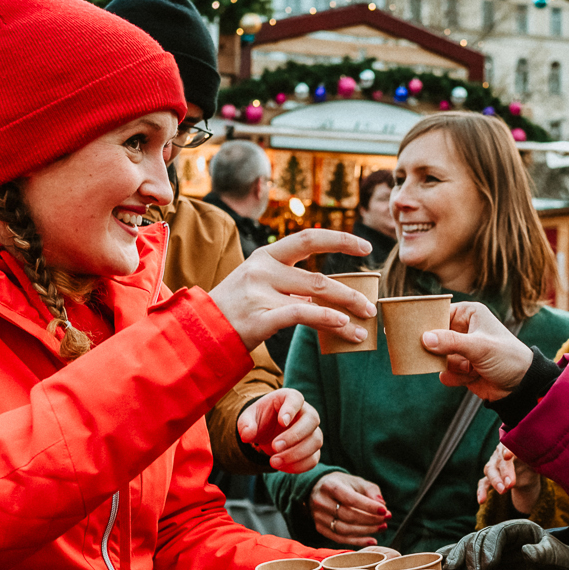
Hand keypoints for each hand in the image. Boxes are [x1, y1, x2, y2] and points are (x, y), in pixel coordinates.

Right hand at [210, 229, 375, 352]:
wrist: (198, 331)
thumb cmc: (234, 310)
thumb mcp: (258, 285)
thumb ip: (289, 284)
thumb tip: (329, 293)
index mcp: (266, 256)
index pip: (309, 238)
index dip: (341, 239)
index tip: (366, 247)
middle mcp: (263, 269)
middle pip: (319, 277)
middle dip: (350, 292)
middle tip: (370, 306)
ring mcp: (260, 293)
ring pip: (315, 296)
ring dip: (346, 310)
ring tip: (364, 323)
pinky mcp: (259, 317)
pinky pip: (301, 314)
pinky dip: (326, 319)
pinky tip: (344, 326)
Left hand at [238, 390, 321, 473]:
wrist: (267, 433)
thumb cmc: (260, 420)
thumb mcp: (248, 419)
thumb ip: (245, 424)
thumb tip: (247, 434)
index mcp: (289, 399)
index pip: (296, 399)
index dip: (291, 409)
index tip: (281, 422)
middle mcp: (306, 413)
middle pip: (311, 420)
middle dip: (294, 436)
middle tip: (274, 447)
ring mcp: (312, 432)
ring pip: (315, 441)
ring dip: (295, 454)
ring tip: (273, 462)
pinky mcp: (313, 449)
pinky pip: (313, 459)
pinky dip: (298, 466)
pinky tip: (281, 467)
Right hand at [310, 472, 389, 545]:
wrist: (320, 490)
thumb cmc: (343, 485)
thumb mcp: (357, 482)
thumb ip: (371, 491)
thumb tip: (382, 504)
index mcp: (330, 486)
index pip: (350, 499)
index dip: (368, 506)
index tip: (384, 510)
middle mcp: (321, 501)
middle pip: (348, 515)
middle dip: (370, 519)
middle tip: (386, 519)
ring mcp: (319, 516)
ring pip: (344, 529)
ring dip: (366, 531)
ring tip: (381, 528)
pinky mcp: (320, 528)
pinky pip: (339, 538)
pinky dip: (357, 541)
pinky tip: (371, 540)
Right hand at [425, 302, 535, 401]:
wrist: (520, 386)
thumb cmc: (507, 357)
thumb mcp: (480, 346)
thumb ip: (451, 342)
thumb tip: (425, 338)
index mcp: (469, 314)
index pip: (438, 312)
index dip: (424, 321)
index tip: (409, 329)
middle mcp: (463, 329)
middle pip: (433, 336)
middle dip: (436, 349)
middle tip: (437, 354)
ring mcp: (460, 349)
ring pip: (437, 357)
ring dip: (452, 366)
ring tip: (470, 368)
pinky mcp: (460, 368)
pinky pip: (445, 373)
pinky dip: (457, 377)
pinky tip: (473, 376)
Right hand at [440, 520, 568, 569]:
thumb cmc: (558, 560)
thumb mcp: (555, 557)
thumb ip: (541, 554)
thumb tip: (526, 553)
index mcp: (519, 527)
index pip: (499, 532)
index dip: (490, 547)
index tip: (489, 567)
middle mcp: (502, 533)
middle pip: (480, 537)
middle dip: (472, 554)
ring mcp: (492, 544)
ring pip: (469, 544)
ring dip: (458, 556)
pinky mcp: (486, 555)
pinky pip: (466, 552)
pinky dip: (452, 555)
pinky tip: (438, 562)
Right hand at [480, 445, 540, 515]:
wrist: (527, 469)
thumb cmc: (533, 460)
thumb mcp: (537, 459)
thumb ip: (539, 458)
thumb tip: (550, 459)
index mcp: (513, 445)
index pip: (509, 445)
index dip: (508, 450)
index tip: (508, 455)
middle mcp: (501, 453)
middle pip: (500, 460)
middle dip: (505, 472)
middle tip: (510, 484)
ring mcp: (494, 464)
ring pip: (490, 470)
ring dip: (496, 481)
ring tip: (502, 491)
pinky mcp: (489, 476)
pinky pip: (483, 483)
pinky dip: (482, 491)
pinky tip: (481, 501)